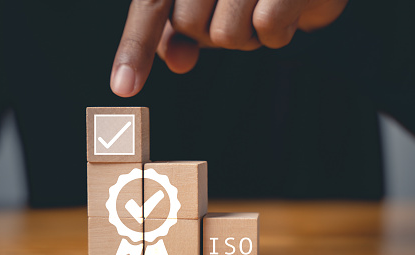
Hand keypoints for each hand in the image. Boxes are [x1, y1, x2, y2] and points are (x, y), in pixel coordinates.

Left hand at [110, 0, 348, 96]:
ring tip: (264, 10)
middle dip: (213, 33)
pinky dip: (278, 34)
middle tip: (239, 13)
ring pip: (227, 33)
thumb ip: (184, 32)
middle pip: (189, 24)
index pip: (151, 5)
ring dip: (248, 36)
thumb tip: (177, 62)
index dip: (136, 48)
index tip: (124, 87)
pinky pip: (267, 27)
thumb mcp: (214, 8)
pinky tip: (290, 12)